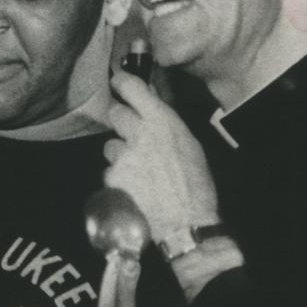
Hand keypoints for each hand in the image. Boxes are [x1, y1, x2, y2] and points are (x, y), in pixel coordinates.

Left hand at [104, 71, 220, 243]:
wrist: (187, 224)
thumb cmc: (197, 185)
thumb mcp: (189, 144)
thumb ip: (166, 122)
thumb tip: (151, 103)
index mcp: (162, 121)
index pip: (130, 86)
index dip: (121, 82)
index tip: (119, 82)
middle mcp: (138, 132)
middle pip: (115, 113)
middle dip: (122, 122)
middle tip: (133, 135)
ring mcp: (122, 156)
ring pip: (110, 145)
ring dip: (120, 154)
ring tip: (138, 171)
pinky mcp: (111, 177)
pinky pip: (109, 171)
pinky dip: (118, 178)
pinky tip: (134, 190)